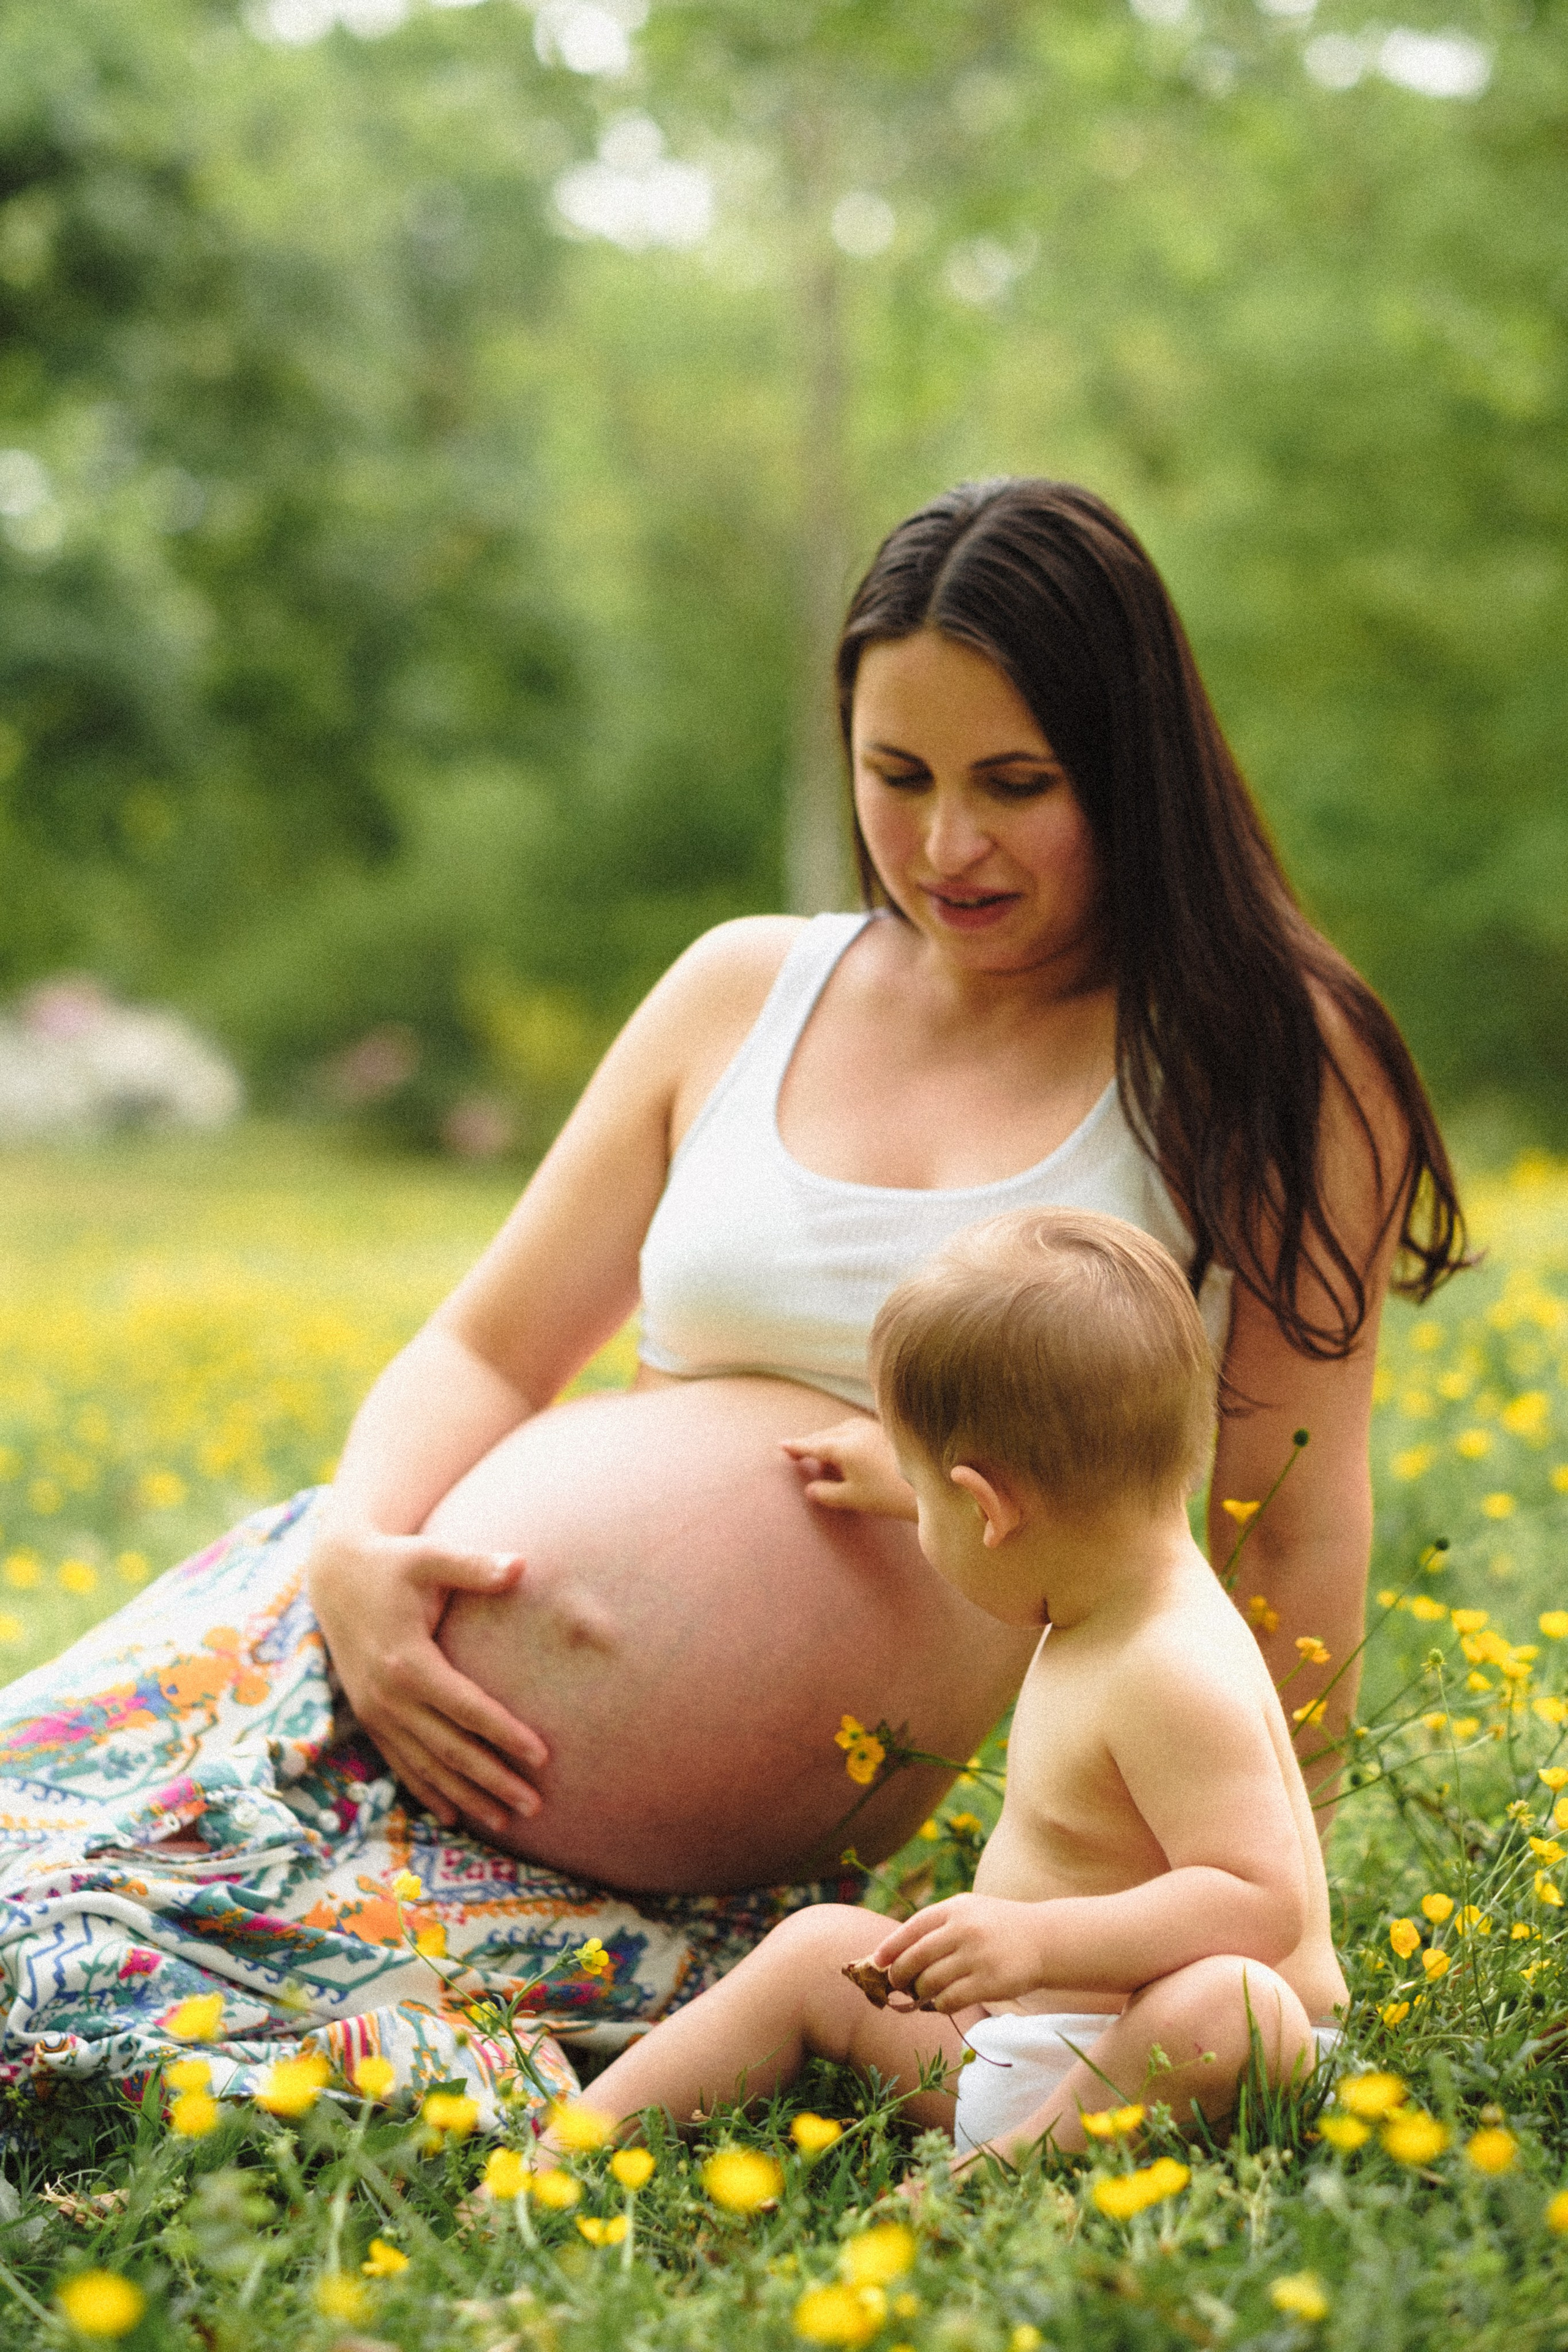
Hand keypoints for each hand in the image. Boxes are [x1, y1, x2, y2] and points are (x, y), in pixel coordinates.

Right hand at [308, 1522, 548, 1840]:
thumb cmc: (394, 1562)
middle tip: (536, 1805)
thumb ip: (476, 1565)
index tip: (542, 1756)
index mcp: (407, 1661)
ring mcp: (375, 1711)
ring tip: (507, 1822)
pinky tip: (454, 1815)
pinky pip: (400, 1763)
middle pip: (450, 1748)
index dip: (505, 1733)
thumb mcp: (431, 1556)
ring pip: (427, 1766)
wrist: (335, 1575)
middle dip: (493, 1779)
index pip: (466, 1709)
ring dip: (466, 1795)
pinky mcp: (369, 1716)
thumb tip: (523, 1564)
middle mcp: (387, 1696)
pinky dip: (427, 1791)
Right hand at [781, 1417, 917, 1518]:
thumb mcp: (852, 1498)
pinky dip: (845, 1436)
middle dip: (811, 1442)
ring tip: (823, 1453)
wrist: (929, 1483)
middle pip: (826, 1434)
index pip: (813, 1445)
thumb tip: (810, 1489)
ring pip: (841, 1429)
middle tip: (798, 1451)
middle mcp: (855, 1431)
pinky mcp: (885, 1430)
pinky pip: (856, 1429)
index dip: (796, 1446)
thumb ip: (826, 1493)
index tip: (781, 1445)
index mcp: (843, 1446)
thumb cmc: (889, 1494)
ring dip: (829, 1438)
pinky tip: (849, 1449)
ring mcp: (872, 1428)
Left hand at [868, 1894, 1046, 2012]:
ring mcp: (977, 1956)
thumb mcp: (969, 1912)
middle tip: (896, 1984)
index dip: (890, 1947)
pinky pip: (950, 1999)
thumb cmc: (998, 1927)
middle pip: (916, 1957)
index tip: (877, 1962)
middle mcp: (964, 1929)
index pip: (912, 1928)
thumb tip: (893, 1954)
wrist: (1044, 1939)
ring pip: (930, 1981)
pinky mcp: (989, 1982)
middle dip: (900, 1975)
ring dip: (920, 1992)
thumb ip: (937, 1927)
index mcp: (956, 1908)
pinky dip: (939, 2005)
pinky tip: (941, 2003)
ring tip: (921, 1994)